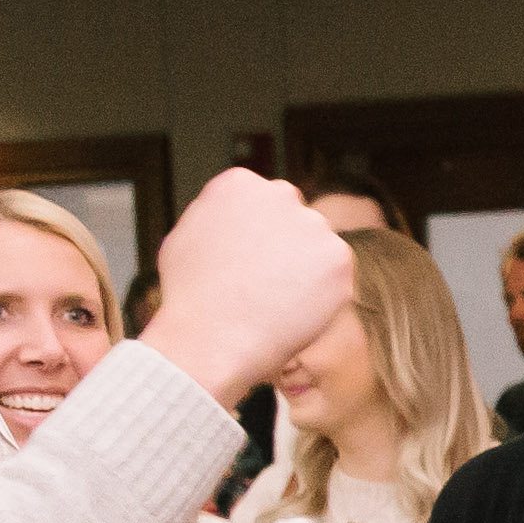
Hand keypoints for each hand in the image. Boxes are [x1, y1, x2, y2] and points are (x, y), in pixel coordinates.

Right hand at [135, 171, 358, 413]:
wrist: (209, 340)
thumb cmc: (188, 298)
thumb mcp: (185, 236)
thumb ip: (217, 217)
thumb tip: (235, 217)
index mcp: (240, 182)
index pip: (263, 204)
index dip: (256, 239)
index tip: (246, 265)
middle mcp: (280, 193)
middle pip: (294, 220)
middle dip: (286, 249)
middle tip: (266, 287)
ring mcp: (313, 224)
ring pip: (318, 248)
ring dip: (306, 271)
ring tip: (275, 304)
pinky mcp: (338, 259)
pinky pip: (335, 278)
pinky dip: (322, 297)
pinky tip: (293, 313)